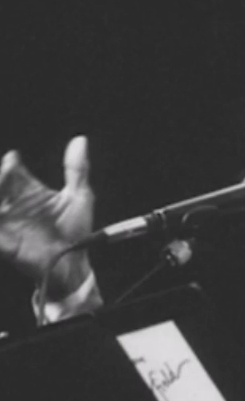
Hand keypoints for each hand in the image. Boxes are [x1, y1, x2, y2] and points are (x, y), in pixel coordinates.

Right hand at [0, 136, 93, 298]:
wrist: (73, 261)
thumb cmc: (77, 231)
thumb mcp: (79, 196)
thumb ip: (76, 169)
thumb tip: (81, 139)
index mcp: (30, 191)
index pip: (12, 170)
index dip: (10, 163)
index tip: (13, 160)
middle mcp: (15, 203)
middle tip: (4, 171)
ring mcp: (6, 220)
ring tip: (0, 185)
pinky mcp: (2, 238)